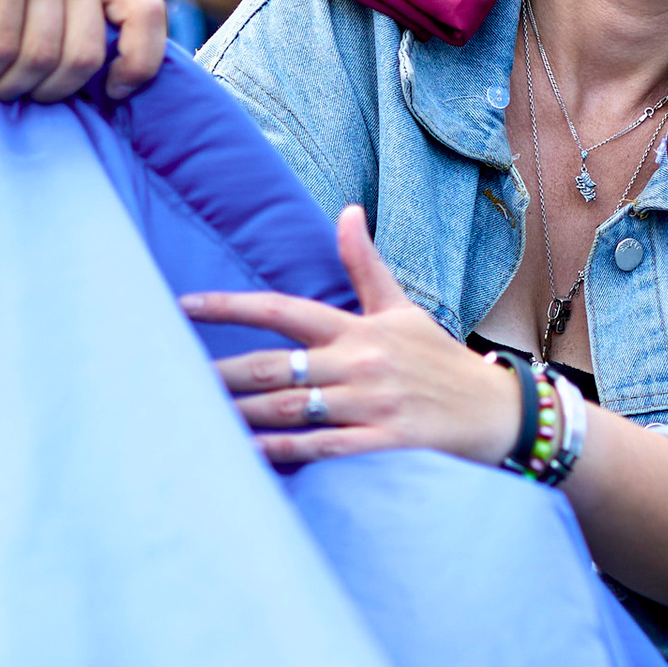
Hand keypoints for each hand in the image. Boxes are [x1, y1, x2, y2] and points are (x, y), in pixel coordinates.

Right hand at [0, 0, 166, 104]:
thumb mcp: (44, 13)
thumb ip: (81, 34)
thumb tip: (123, 93)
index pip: (149, 15)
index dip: (139, 64)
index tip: (111, 93)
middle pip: (86, 57)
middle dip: (48, 90)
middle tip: (15, 84)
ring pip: (43, 58)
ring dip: (7, 84)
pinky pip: (4, 48)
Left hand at [181, 207, 524, 469]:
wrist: (498, 414)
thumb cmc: (441, 363)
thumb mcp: (403, 310)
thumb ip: (365, 266)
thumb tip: (346, 211)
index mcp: (358, 329)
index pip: (283, 309)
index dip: (230, 306)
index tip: (183, 305)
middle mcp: (360, 363)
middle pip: (273, 365)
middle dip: (220, 374)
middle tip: (170, 378)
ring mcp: (372, 405)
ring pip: (290, 408)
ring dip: (241, 415)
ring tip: (197, 419)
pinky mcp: (385, 444)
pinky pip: (322, 448)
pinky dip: (282, 452)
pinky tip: (247, 455)